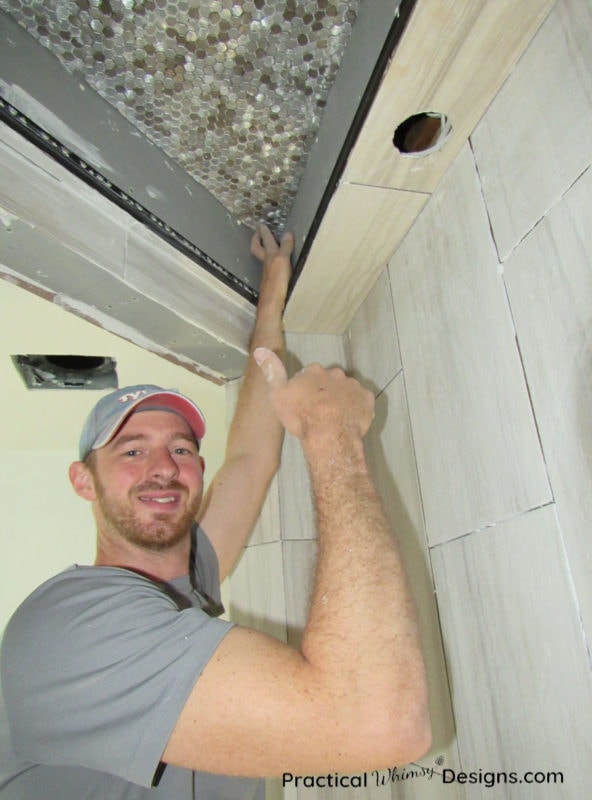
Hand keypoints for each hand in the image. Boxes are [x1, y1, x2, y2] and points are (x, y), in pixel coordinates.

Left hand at [250, 223, 292, 291]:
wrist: (272, 300)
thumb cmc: (277, 280)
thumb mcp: (283, 260)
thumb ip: (285, 247)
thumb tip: (287, 233)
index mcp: (269, 254)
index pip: (266, 240)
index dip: (264, 231)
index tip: (261, 223)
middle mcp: (266, 262)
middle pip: (257, 248)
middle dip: (257, 239)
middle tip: (258, 232)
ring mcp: (267, 271)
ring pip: (263, 257)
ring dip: (263, 249)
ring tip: (268, 243)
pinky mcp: (271, 280)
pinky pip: (269, 265)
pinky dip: (271, 260)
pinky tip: (276, 261)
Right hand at [254, 348, 374, 443]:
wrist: (329, 436)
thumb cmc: (301, 416)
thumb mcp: (278, 394)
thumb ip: (272, 371)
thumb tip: (260, 349)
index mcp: (315, 370)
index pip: (310, 374)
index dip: (307, 388)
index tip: (304, 402)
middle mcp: (336, 373)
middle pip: (330, 380)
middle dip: (326, 391)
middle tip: (319, 410)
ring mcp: (354, 386)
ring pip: (346, 390)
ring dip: (341, 400)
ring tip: (334, 418)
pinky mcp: (367, 400)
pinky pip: (362, 401)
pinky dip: (357, 408)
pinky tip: (349, 420)